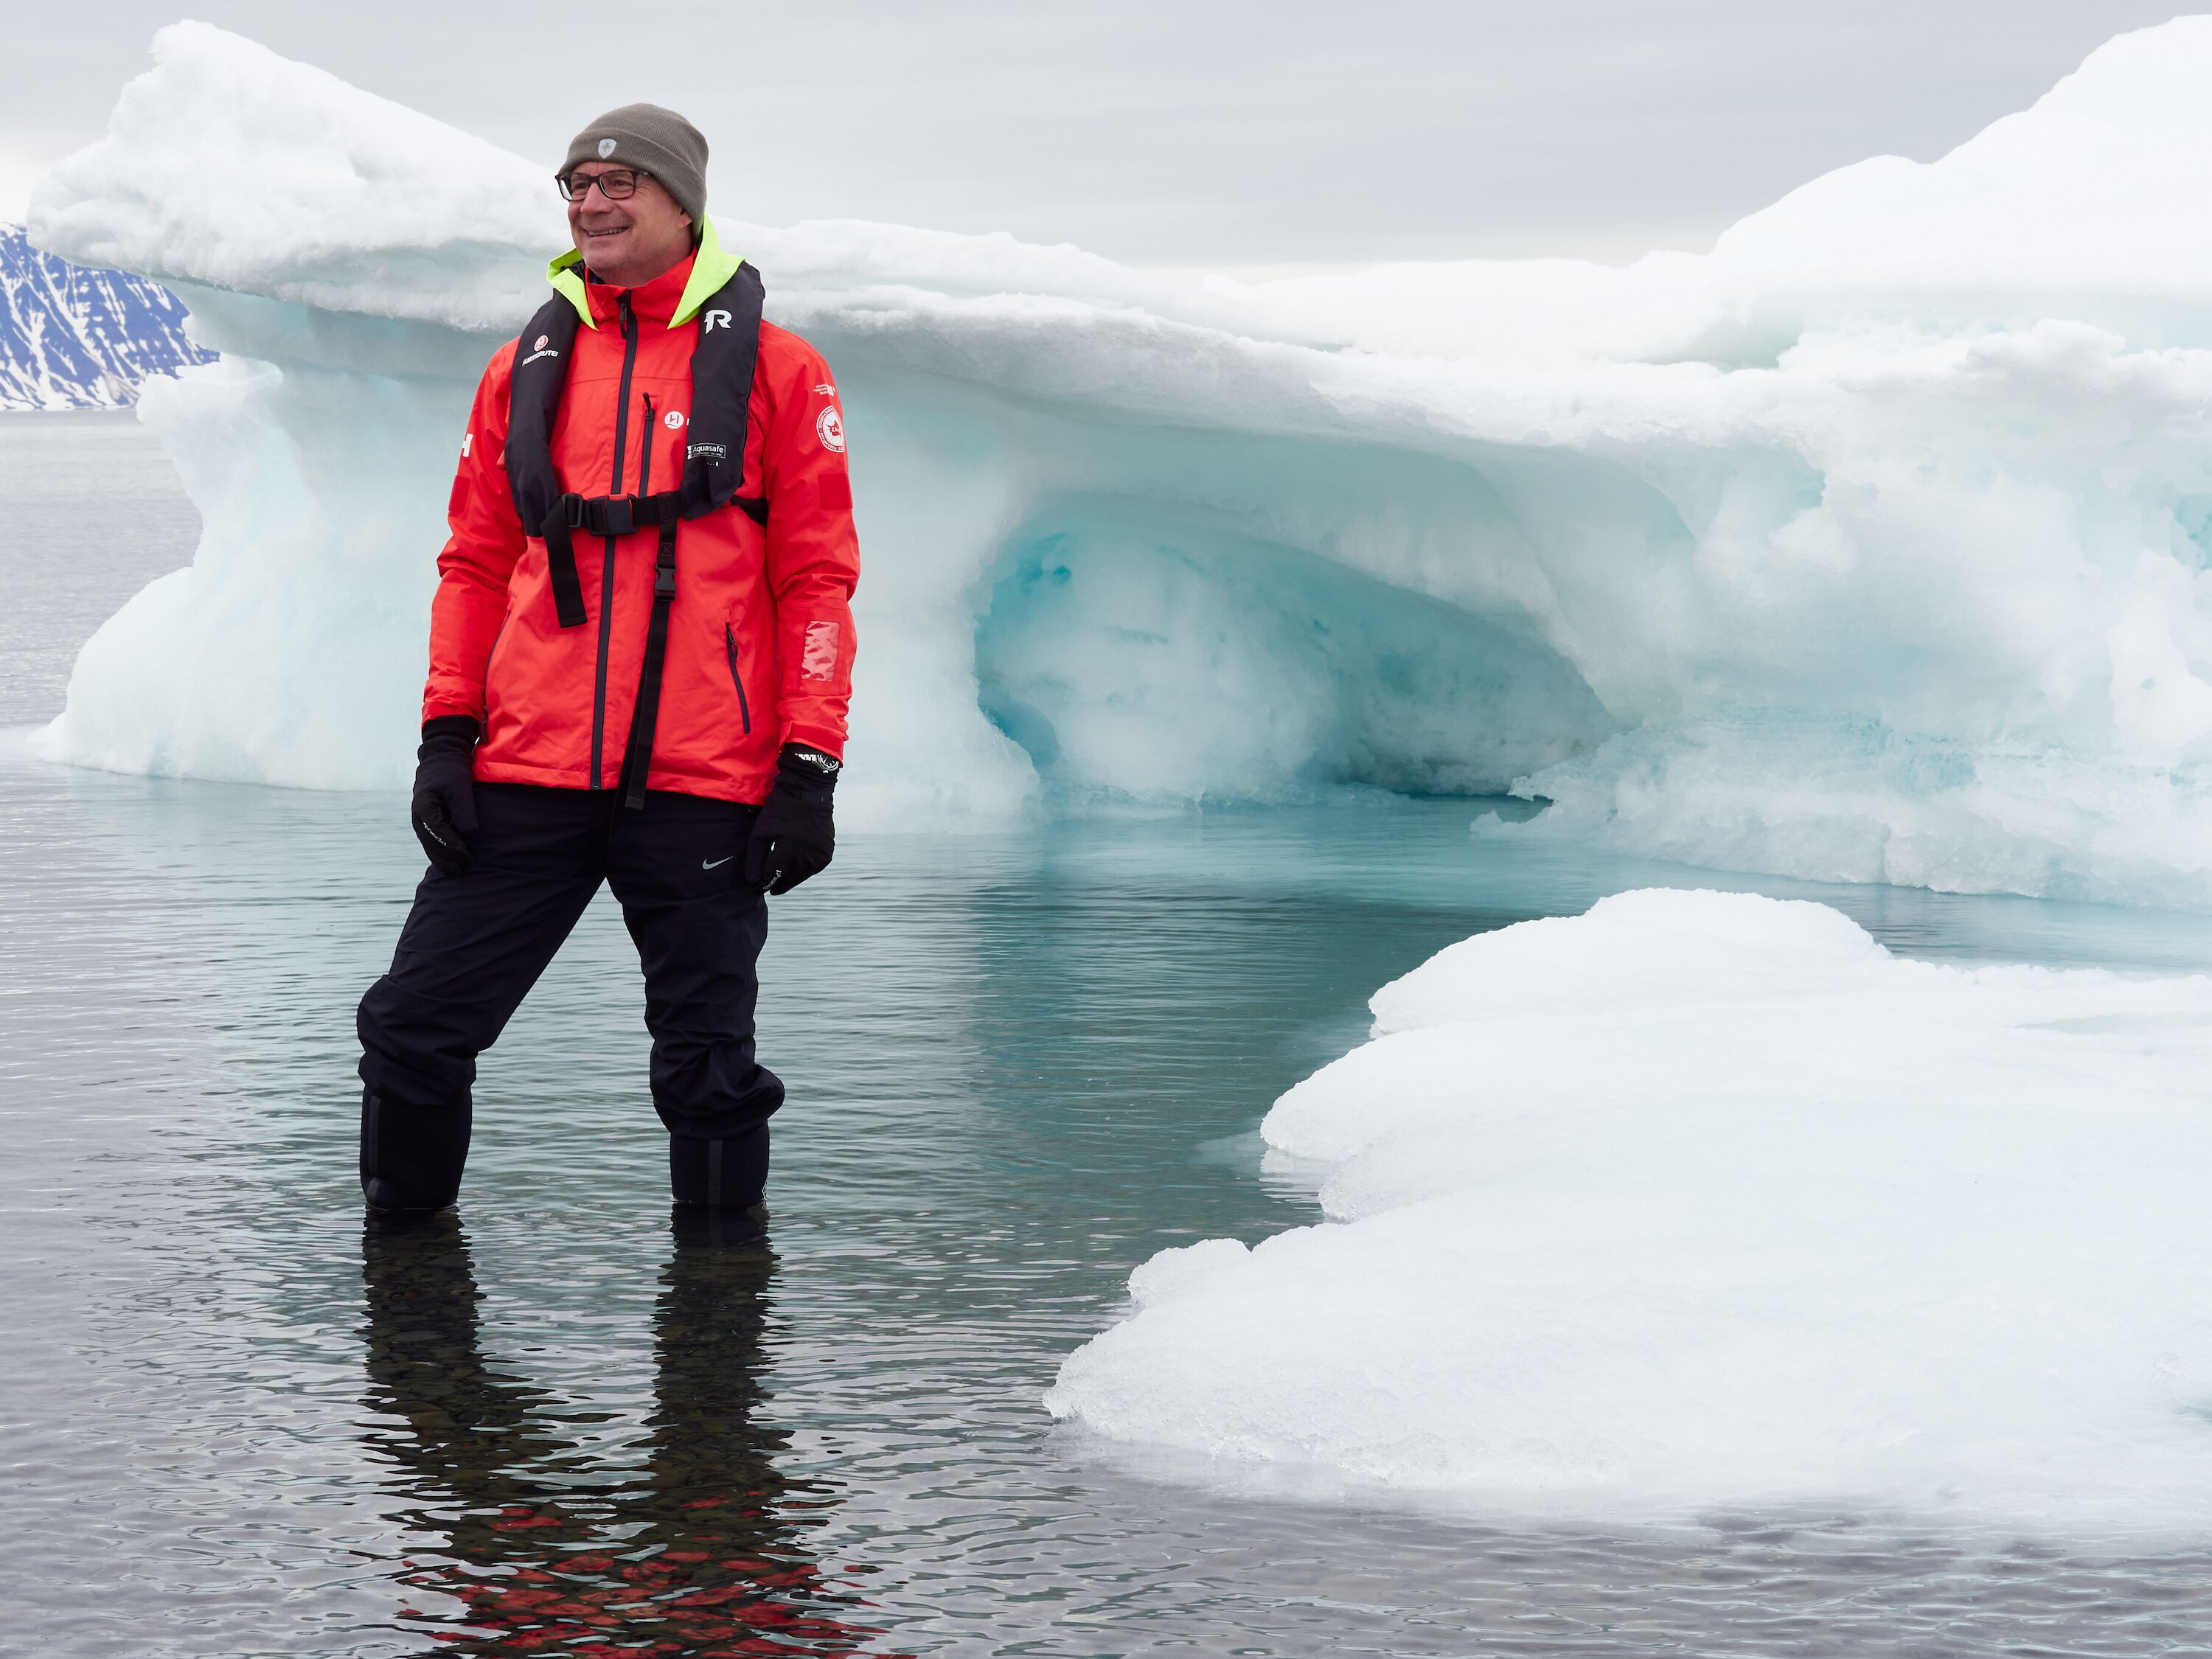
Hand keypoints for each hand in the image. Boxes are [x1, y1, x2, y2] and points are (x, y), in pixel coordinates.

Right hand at [411, 716, 480, 874]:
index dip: (453, 848)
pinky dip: (439, 851)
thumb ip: (464, 810)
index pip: (438, 833)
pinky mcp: (426, 820)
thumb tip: (468, 833)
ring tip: (456, 871)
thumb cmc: (452, 771)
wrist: (441, 758)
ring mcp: (420, 819)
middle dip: (446, 858)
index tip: (467, 857)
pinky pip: (431, 839)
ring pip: (429, 844)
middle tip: (463, 871)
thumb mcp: (460, 788)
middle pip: (430, 843)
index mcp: (424, 807)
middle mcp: (418, 816)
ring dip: (441, 858)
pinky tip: (451, 860)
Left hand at [744, 744, 837, 894]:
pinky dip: (803, 871)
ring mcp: (820, 854)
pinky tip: (794, 869)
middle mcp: (807, 856)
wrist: (809, 791)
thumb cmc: (780, 809)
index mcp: (789, 850)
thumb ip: (755, 857)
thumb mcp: (761, 831)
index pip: (772, 876)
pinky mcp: (827, 851)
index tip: (754, 888)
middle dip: (776, 884)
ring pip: (801, 876)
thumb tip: (752, 881)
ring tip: (779, 881)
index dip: (762, 884)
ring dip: (790, 879)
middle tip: (766, 888)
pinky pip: (813, 868)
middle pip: (788, 879)